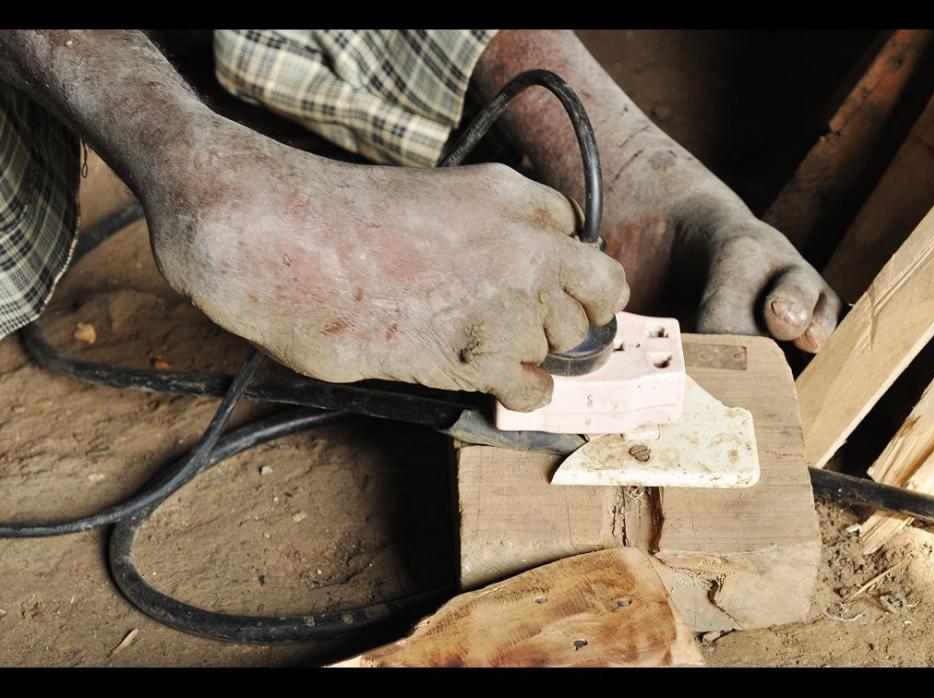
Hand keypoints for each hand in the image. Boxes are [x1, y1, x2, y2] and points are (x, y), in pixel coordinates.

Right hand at [147, 118, 629, 409]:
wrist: (289, 245)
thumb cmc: (341, 222)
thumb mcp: (431, 195)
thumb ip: (483, 227)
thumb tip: (506, 271)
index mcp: (509, 194)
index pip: (574, 234)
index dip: (559, 267)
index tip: (543, 285)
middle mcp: (523, 247)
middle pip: (586, 295)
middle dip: (558, 312)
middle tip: (522, 324)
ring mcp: (507, 302)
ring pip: (562, 342)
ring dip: (535, 351)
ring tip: (491, 348)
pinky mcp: (480, 357)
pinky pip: (534, 386)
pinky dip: (520, 391)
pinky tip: (493, 380)